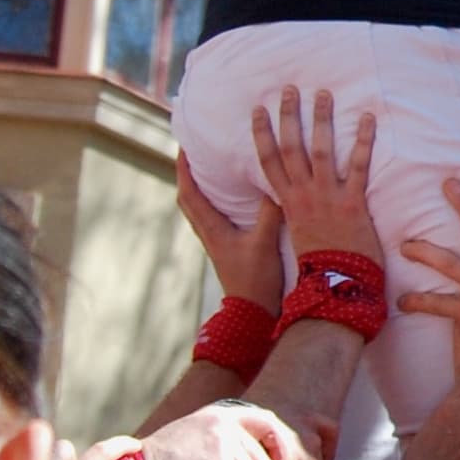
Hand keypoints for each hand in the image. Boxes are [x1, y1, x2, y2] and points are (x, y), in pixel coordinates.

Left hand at [175, 152, 286, 312]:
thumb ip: (270, 213)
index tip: (184, 147)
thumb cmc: (255, 279)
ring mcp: (214, 242)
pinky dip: (211, 202)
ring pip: (197, 209)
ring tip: (208, 169)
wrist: (252, 312)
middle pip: (188, 200)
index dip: (183, 170)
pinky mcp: (224, 248)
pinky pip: (210, 218)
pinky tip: (227, 197)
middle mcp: (208, 233)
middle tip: (194, 154)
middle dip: (187, 175)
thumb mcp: (265, 243)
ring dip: (197, 188)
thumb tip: (275, 183)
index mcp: (212, 229)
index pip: (189, 194)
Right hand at [255, 88, 386, 264]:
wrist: (335, 291)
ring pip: (321, 151)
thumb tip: (293, 199)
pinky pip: (358, 167)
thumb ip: (297, 214)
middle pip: (291, 148)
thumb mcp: (299, 236)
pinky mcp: (353, 204)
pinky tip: (368, 118)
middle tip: (289, 89)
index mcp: (289, 204)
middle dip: (289, 116)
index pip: (269, 162)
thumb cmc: (320, 269)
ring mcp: (327, 198)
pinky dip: (363, 141)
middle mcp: (304, 196)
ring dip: (322, 120)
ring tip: (324, 93)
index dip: (262, 134)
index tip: (259, 109)